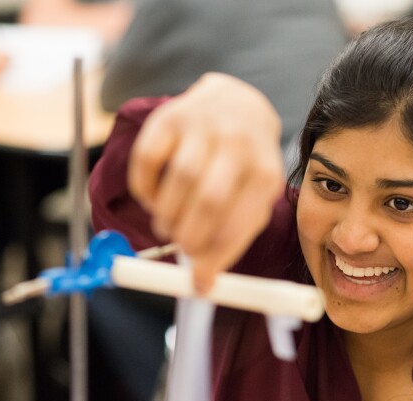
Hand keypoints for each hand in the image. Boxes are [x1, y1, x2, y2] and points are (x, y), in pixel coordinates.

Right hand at [128, 72, 285, 290]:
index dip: (215, 256)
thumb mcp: (252, 199)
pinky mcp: (170, 116)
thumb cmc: (244, 167)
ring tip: (168, 225)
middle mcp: (239, 144)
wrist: (237, 104)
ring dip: (167, 215)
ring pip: (178, 181)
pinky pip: (147, 160)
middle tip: (182, 248)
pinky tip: (154, 199)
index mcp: (266, 173)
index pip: (239, 222)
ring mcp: (204, 126)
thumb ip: (230, 241)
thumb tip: (201, 285)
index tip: (199, 280)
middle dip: (190, 236)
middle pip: (209, 201)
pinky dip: (145, 190)